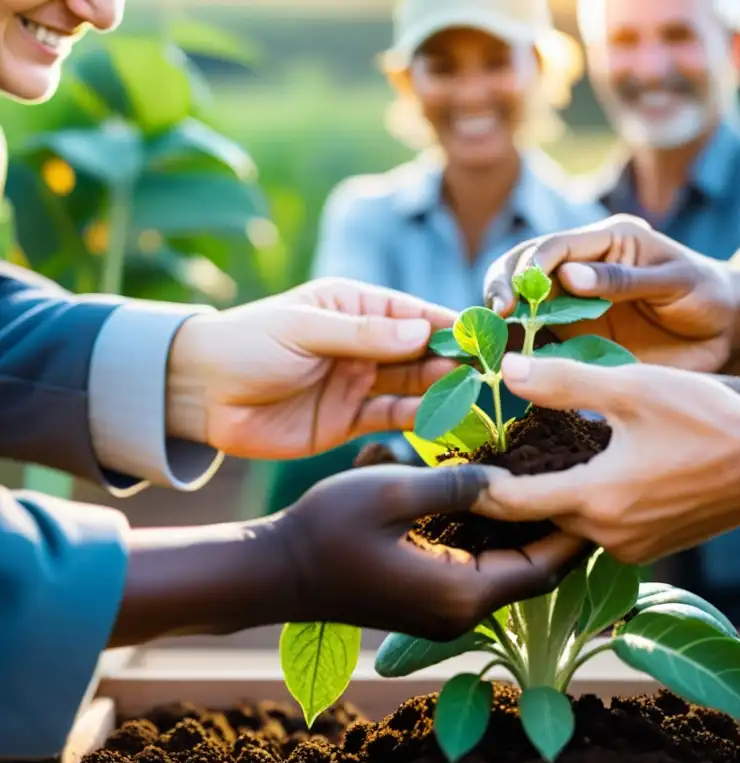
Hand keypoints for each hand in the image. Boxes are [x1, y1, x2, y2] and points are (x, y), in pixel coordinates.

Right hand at [113, 464, 587, 645]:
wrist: (277, 571)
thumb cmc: (327, 530)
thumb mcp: (393, 491)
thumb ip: (456, 483)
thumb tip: (505, 476)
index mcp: (462, 592)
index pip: (544, 566)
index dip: (576, 529)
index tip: (598, 484)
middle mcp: (462, 609)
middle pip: (534, 572)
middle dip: (561, 527)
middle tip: (584, 477)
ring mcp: (444, 608)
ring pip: (509, 570)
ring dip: (531, 531)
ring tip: (555, 481)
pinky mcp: (429, 596)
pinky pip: (482, 568)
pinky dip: (500, 538)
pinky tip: (507, 500)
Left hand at [165, 278, 457, 458]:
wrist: (198, 395)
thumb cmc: (246, 345)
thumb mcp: (305, 330)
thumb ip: (363, 334)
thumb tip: (423, 329)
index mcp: (352, 308)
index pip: (412, 313)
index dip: (447, 324)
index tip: (482, 335)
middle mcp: (363, 344)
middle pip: (419, 351)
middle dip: (451, 359)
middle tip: (484, 370)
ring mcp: (357, 382)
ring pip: (411, 385)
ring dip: (439, 388)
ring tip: (469, 392)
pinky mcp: (349, 420)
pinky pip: (391, 417)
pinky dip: (416, 416)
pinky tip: (439, 416)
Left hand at [472, 355, 739, 564]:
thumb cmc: (708, 419)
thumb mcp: (632, 388)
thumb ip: (565, 382)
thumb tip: (506, 371)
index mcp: (596, 500)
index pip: (512, 503)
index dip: (478, 486)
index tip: (453, 470)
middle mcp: (609, 536)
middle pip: (540, 516)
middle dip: (513, 490)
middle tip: (487, 458)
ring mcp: (634, 547)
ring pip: (572, 522)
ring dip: (552, 495)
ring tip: (529, 460)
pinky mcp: (654, 545)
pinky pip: (603, 527)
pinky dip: (586, 501)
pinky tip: (587, 470)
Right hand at [483, 214, 739, 373]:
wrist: (729, 331)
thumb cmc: (708, 295)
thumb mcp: (676, 282)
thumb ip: (625, 279)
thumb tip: (569, 275)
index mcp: (607, 241)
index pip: (552, 247)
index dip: (528, 269)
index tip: (516, 298)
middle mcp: (582, 268)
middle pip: (522, 270)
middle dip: (502, 289)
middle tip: (497, 319)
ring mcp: (575, 304)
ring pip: (523, 306)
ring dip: (502, 321)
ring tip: (489, 343)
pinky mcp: (576, 337)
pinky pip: (538, 341)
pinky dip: (518, 349)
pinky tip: (506, 364)